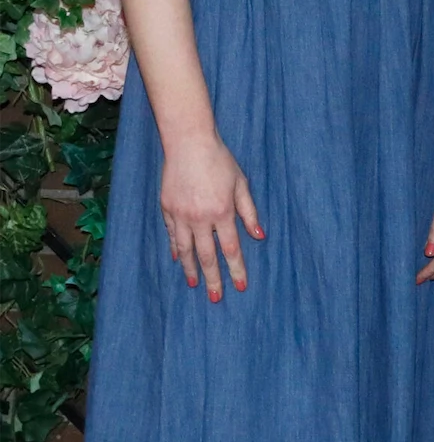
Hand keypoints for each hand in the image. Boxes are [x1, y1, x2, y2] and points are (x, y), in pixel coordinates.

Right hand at [160, 133, 262, 299]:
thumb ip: (249, 211)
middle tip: (216, 298)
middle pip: (207, 256)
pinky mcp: (167, 208)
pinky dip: (175, 249)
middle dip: (213, 279)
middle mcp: (201, 218)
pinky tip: (178, 260)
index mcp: (223, 212)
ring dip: (190, 270)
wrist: (188, 142)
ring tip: (194, 285)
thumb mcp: (240, 183)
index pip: (231, 249)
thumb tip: (259, 235)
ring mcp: (181, 214)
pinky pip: (171, 234)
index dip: (236, 269)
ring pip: (186, 250)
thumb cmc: (219, 160)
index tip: (240, 286)